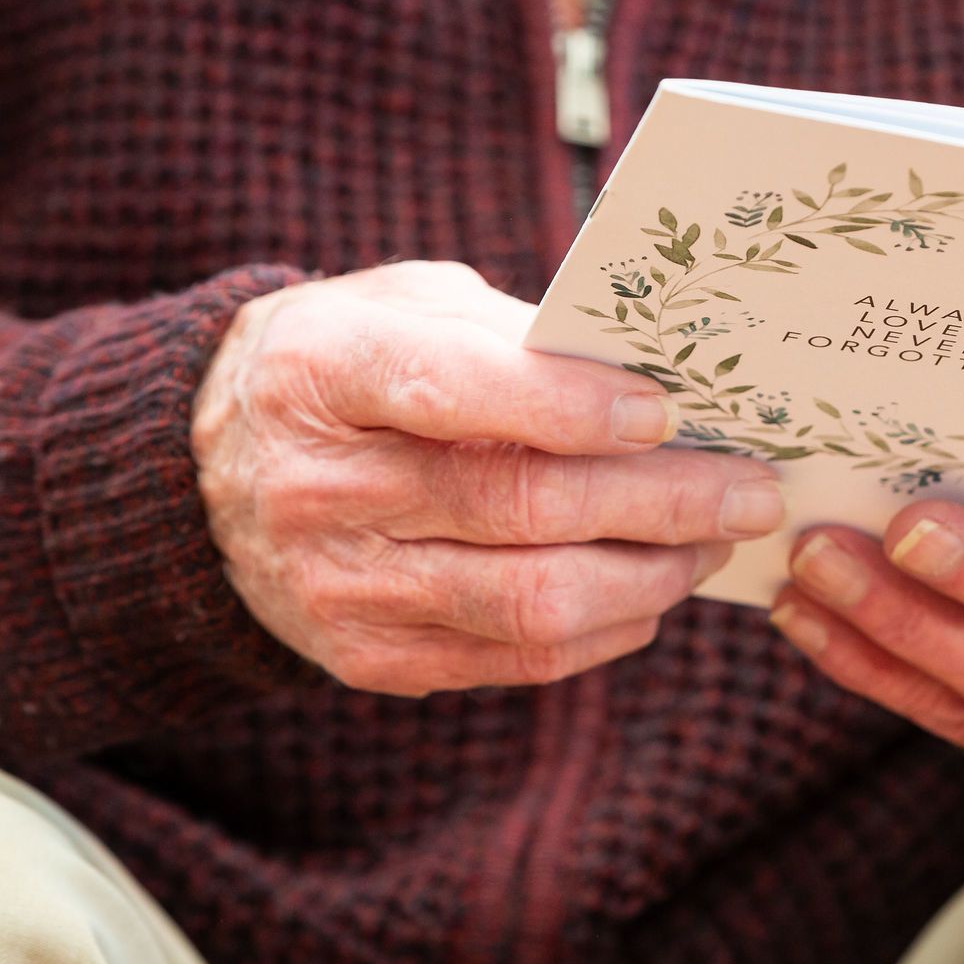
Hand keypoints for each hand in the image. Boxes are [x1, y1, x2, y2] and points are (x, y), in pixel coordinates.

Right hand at [191, 261, 783, 695]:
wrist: (215, 471)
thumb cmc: (355, 362)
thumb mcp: (409, 305)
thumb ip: (514, 333)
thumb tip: (656, 375)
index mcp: (322, 370)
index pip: (451, 390)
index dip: (566, 405)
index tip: (665, 409)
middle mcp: (318, 486)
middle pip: (514, 506)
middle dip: (658, 502)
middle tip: (749, 490)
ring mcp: (339, 585)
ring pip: (529, 600)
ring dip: (649, 575)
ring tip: (714, 541)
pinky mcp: (368, 657)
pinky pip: (515, 658)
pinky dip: (607, 629)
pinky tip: (652, 591)